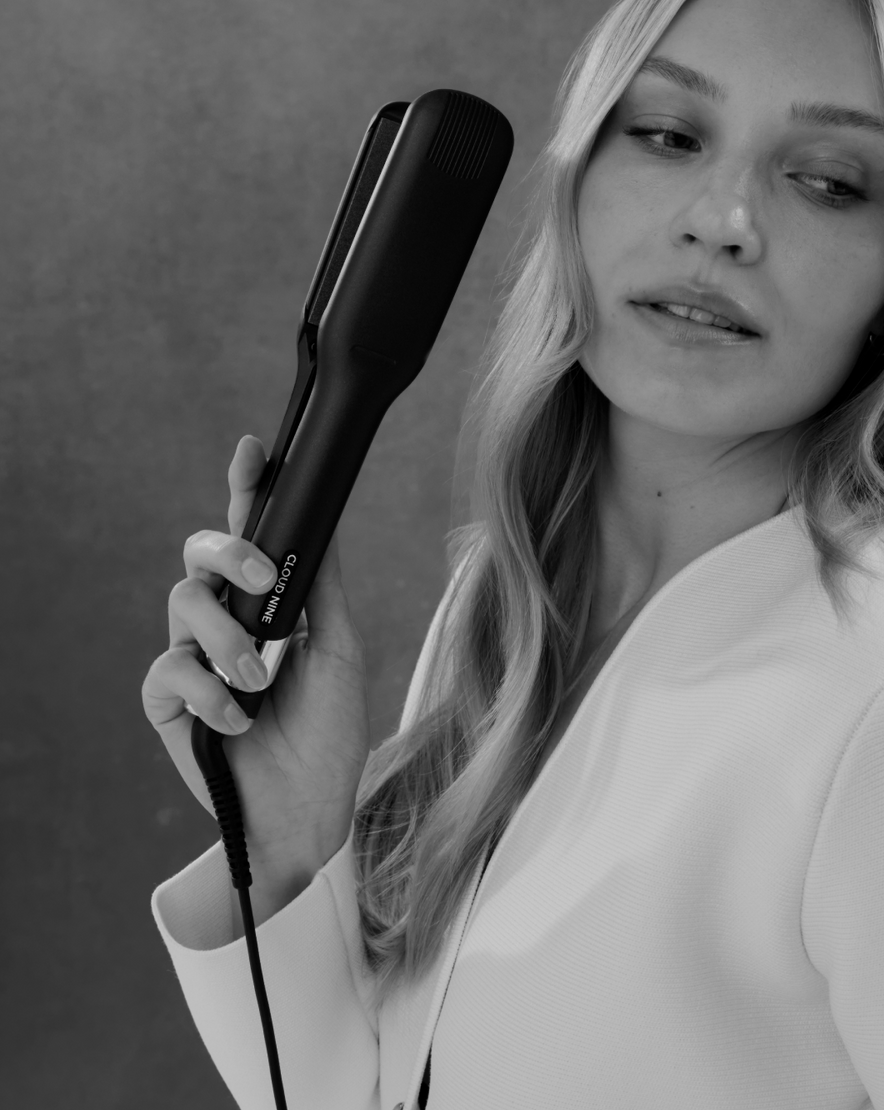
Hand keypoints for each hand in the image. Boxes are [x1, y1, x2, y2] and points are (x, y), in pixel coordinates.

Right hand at [142, 435, 369, 879]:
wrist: (311, 809)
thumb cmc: (330, 729)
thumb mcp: (340, 648)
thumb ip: (324, 587)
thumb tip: (325, 519)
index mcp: (268, 604)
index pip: (250, 536)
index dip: (246, 490)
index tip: (255, 450)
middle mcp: (226, 622)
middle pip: (199, 553)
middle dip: (227, 550)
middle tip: (256, 575)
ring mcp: (194, 659)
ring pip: (181, 603)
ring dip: (225, 638)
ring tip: (258, 679)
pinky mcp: (169, 703)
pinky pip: (167, 671)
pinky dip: (207, 691)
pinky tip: (238, 718)